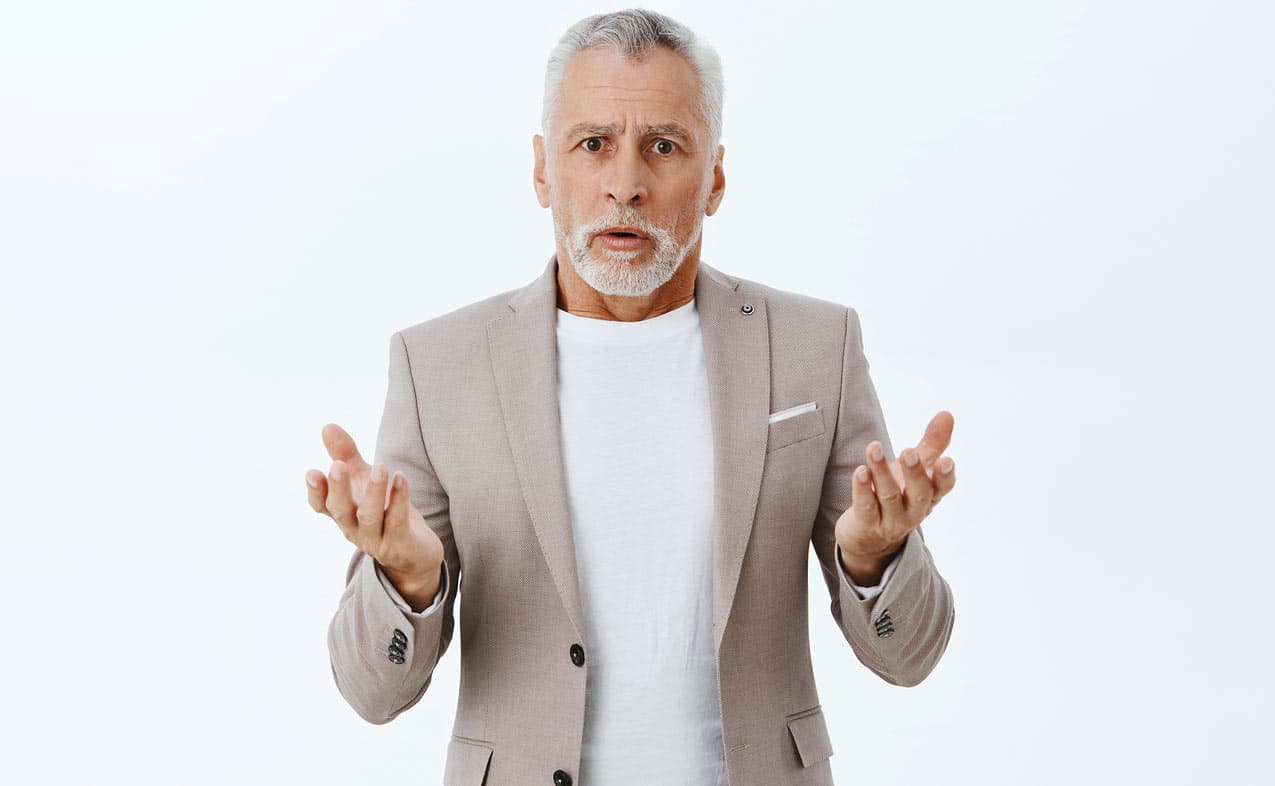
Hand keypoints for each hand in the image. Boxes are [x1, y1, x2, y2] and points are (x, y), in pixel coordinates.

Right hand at [305, 423, 444, 593]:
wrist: (415, 552)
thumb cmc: (384, 511)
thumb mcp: (364, 480)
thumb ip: (346, 455)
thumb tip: (327, 427)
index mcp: (343, 513)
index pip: (321, 505)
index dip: (315, 491)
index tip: (312, 473)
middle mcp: (354, 528)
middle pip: (341, 511)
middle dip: (338, 489)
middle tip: (337, 466)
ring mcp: (376, 539)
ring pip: (370, 517)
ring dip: (374, 492)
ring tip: (380, 467)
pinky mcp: (399, 545)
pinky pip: (397, 522)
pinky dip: (399, 500)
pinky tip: (402, 478)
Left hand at [834, 411, 956, 578]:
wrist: (870, 537)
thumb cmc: (899, 495)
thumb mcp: (916, 470)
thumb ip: (932, 444)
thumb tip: (947, 414)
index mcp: (930, 495)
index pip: (943, 487)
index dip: (946, 476)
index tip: (947, 461)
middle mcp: (914, 510)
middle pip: (919, 494)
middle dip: (914, 472)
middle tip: (908, 451)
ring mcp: (891, 520)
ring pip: (889, 496)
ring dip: (881, 471)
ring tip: (874, 448)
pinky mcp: (867, 524)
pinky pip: (865, 506)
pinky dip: (863, 488)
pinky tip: (860, 471)